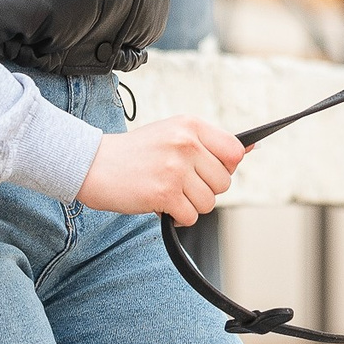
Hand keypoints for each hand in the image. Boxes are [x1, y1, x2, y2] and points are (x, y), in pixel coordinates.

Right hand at [75, 115, 246, 222]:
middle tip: (181, 184)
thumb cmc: (136, 152)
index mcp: (191, 125)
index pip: (234, 151)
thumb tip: (250, 150)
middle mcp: (187, 144)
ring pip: (208, 202)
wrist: (93, 164)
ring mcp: (176, 169)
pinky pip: (191, 216)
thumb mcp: (173, 133)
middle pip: (223, 182)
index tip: (210, 171)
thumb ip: (208, 142)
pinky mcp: (164, 193)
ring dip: (191, 205)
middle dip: (205, 190)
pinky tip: (163, 205)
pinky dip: (178, 218)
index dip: (227, 167)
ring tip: (170, 193)